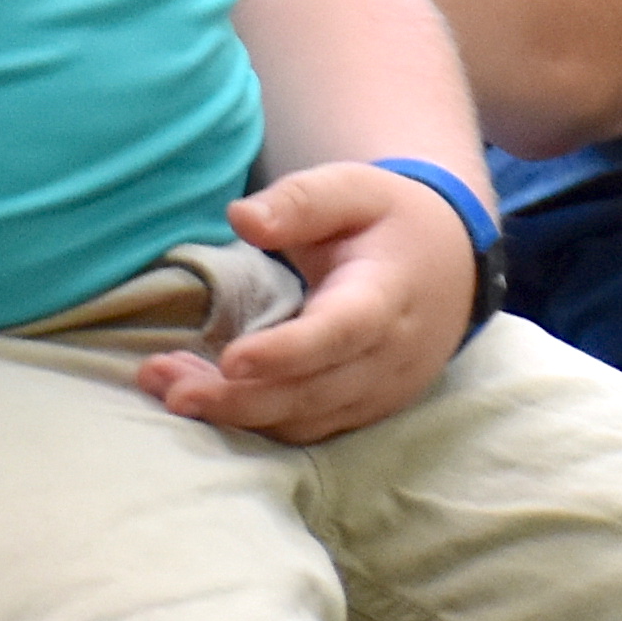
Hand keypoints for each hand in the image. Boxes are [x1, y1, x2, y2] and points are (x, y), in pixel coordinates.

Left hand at [140, 163, 468, 439]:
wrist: (452, 264)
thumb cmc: (392, 221)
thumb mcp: (354, 189)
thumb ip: (300, 201)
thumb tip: (241, 218)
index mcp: (387, 294)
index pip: (340, 332)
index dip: (286, 352)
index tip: (231, 359)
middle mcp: (389, 355)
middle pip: (312, 392)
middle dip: (237, 398)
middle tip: (170, 388)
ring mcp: (379, 391)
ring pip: (303, 420)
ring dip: (234, 413)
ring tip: (169, 389)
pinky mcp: (364, 410)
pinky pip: (306, 430)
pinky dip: (253, 422)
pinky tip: (205, 397)